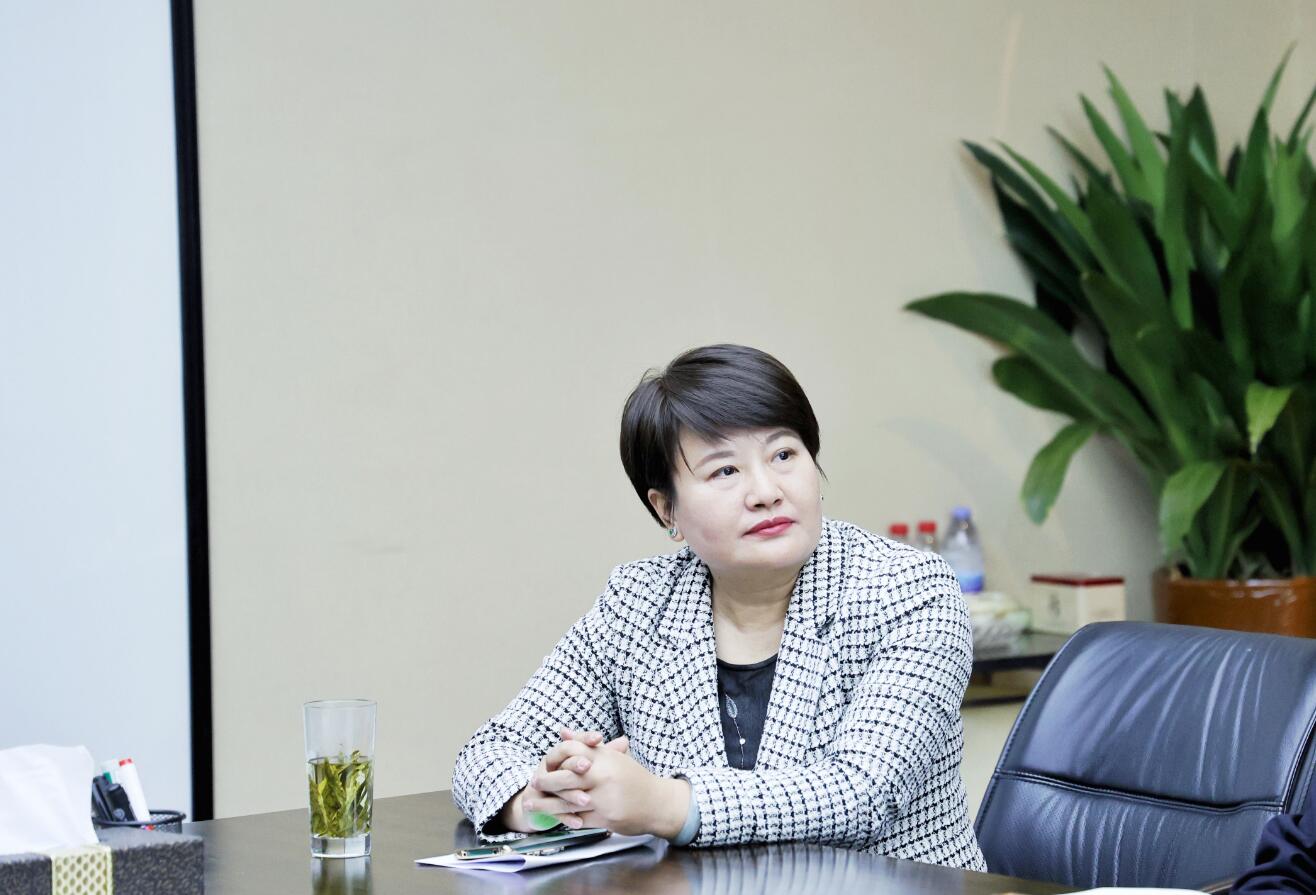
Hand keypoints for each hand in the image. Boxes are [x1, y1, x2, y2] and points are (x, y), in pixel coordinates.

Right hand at [498, 730, 627, 832]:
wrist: (545, 800)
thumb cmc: (575, 782)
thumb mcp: (592, 768)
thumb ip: (606, 755)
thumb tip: (624, 741)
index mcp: (563, 754)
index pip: (573, 741)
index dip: (585, 738)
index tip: (599, 738)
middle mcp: (551, 766)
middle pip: (563, 763)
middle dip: (575, 764)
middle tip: (587, 765)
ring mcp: (543, 784)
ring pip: (558, 789)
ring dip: (572, 795)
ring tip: (587, 801)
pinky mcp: (538, 803)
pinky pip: (552, 811)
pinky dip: (566, 818)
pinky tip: (578, 823)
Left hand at [538, 739, 689, 837]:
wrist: (659, 803)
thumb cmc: (635, 778)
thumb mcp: (612, 757)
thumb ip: (586, 745)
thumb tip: (562, 732)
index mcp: (604, 758)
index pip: (570, 751)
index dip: (554, 758)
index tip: (543, 765)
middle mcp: (603, 775)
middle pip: (565, 778)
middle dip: (546, 782)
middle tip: (532, 784)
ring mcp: (604, 798)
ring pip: (568, 801)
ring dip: (546, 804)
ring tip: (530, 803)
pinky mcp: (605, 817)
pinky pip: (578, 818)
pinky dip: (564, 818)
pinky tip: (552, 818)